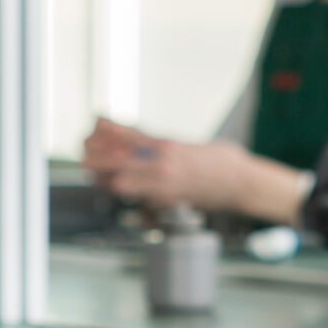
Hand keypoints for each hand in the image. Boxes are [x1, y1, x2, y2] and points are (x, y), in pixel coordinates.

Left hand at [84, 118, 303, 221]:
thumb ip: (164, 144)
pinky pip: (137, 195)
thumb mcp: (190, 143)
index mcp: (168, 144)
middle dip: (95, 155)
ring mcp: (164, 184)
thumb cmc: (222, 162)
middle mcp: (163, 164)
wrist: (243, 183)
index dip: (105, 132)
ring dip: (104, 175)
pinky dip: (124, 189)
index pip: (126, 136)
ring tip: (94, 170)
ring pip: (119, 181)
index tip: (94, 127)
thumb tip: (141, 142)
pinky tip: (116, 184)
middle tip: (85, 151)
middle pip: (115, 159)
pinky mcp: (168, 200)